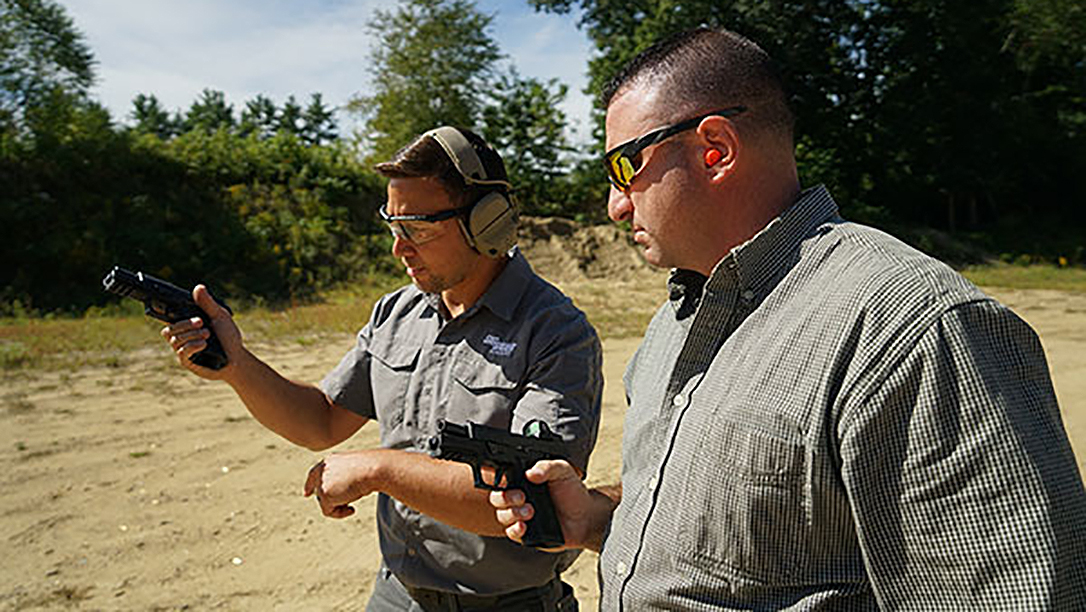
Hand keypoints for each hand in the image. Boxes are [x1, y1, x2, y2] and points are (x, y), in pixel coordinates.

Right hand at [160, 284, 242, 379]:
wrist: (237, 357)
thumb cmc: (227, 337)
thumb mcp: (220, 317)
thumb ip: (208, 304)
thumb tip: (198, 287)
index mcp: (187, 325)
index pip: (168, 318)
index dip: (165, 314)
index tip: (172, 309)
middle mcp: (182, 337)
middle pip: (169, 329)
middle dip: (184, 324)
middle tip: (201, 322)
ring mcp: (183, 350)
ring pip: (175, 340)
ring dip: (191, 335)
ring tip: (207, 334)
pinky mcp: (187, 361)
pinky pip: (181, 352)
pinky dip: (192, 345)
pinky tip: (204, 344)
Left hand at [303, 451, 382, 518]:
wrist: (373, 469)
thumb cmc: (371, 470)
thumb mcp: (355, 471)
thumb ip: (343, 480)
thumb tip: (338, 495)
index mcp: (330, 461)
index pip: (315, 473)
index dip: (310, 484)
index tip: (306, 494)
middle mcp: (322, 470)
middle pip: (320, 491)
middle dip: (329, 501)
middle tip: (346, 507)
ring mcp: (322, 482)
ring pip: (325, 502)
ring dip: (340, 505)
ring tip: (355, 500)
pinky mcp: (324, 494)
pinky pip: (328, 511)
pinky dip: (340, 513)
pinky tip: (352, 509)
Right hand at [489, 459, 612, 551]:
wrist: (586, 516)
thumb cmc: (573, 492)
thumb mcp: (562, 471)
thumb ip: (547, 467)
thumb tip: (531, 473)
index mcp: (523, 481)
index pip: (502, 479)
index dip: (498, 480)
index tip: (506, 480)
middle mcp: (519, 498)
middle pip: (497, 498)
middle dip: (505, 498)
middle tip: (522, 497)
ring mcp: (521, 516)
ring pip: (502, 516)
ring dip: (512, 513)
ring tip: (530, 511)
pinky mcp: (525, 533)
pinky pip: (511, 533)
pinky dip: (515, 529)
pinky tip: (524, 526)